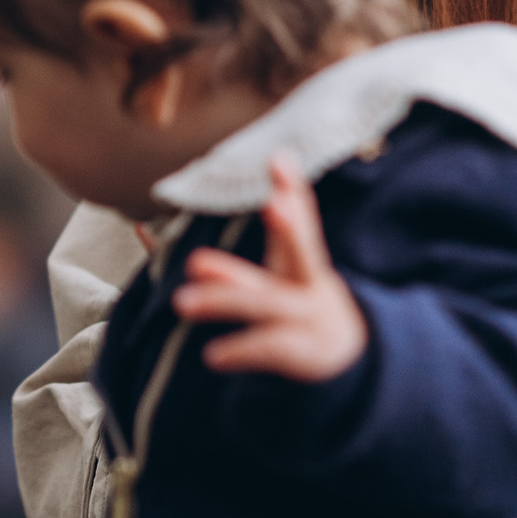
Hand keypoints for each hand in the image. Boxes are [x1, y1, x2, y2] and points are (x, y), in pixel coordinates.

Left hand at [172, 157, 369, 383]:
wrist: (348, 359)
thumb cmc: (294, 308)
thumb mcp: (273, 282)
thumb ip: (228, 270)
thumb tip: (167, 246)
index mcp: (303, 262)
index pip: (300, 219)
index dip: (292, 190)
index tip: (280, 159)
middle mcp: (311, 285)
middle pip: (304, 252)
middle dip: (290, 227)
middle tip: (275, 205)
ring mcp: (310, 319)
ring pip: (265, 304)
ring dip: (224, 299)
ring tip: (182, 302)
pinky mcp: (304, 353)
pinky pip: (269, 348)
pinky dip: (242, 349)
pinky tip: (213, 355)